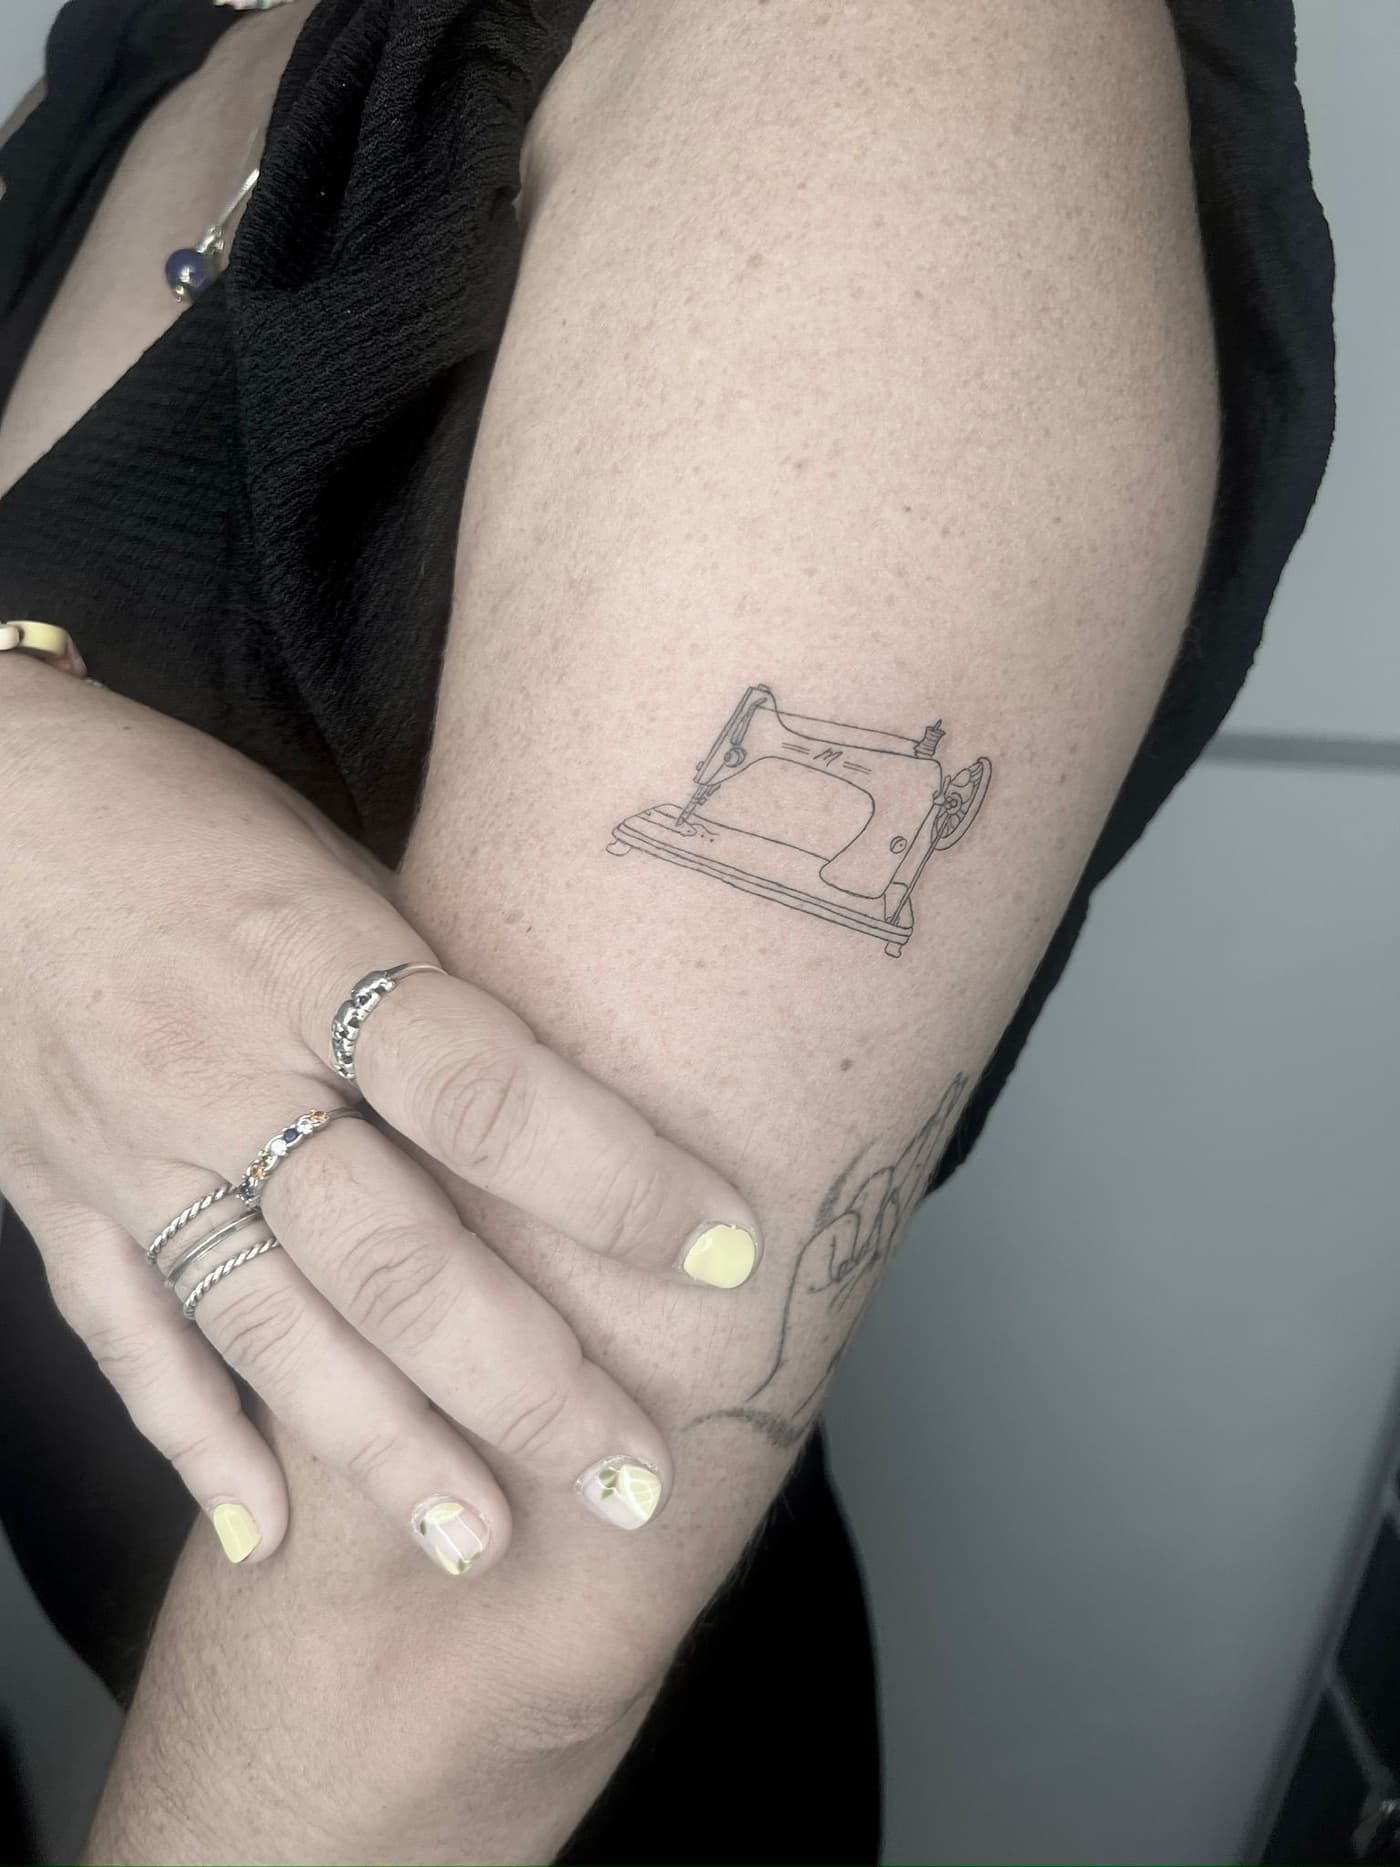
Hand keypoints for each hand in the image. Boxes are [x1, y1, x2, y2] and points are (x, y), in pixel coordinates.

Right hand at [0, 657, 760, 1573]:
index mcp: (313, 957)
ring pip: (270, 1329)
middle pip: (390, 1254)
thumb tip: (568, 1107)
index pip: (484, 1091)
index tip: (727, 1251)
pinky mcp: (56, 1199)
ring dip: (384, 1452)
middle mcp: (224, 1069)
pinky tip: (271, 1535)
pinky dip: (197, 1444)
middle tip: (630, 1473)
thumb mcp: (334, 865)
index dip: (613, 1179)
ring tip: (485, 1544)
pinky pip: (130, 1341)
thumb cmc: (185, 815)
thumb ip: (432, 990)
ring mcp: (130, 1150)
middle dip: (522, 1380)